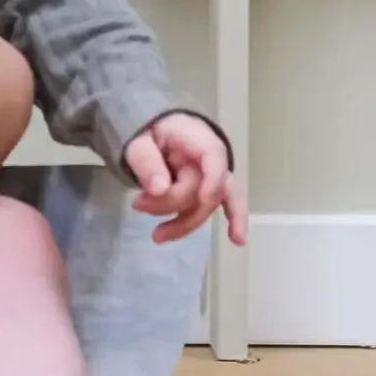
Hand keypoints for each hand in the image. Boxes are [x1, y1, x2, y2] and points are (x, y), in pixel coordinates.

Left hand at [125, 112, 247, 245]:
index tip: (200, 199)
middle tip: (137, 204)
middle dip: (170, 203)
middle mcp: (213, 157)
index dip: (211, 181)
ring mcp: (216, 175)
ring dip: (184, 224)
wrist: (158, 134)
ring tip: (157, 236)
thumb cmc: (151, 135)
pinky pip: (225, 206)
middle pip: (204, 188)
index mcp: (195, 137)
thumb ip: (146, 162)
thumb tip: (159, 189)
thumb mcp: (138, 143)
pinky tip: (238, 240)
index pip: (213, 156)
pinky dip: (232, 222)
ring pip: (210, 205)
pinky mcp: (213, 190)